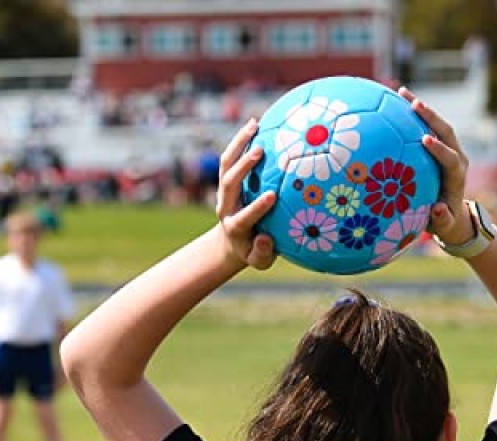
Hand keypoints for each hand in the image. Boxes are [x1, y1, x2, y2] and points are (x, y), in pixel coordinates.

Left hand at [216, 118, 276, 269]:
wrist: (233, 241)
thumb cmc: (253, 252)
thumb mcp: (260, 261)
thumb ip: (263, 254)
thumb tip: (266, 239)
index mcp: (235, 227)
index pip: (244, 217)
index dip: (256, 207)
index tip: (272, 196)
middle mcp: (225, 206)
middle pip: (229, 183)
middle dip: (242, 167)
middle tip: (260, 151)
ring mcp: (224, 191)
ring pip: (225, 164)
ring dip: (238, 144)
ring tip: (254, 125)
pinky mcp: (226, 180)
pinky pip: (230, 157)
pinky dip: (241, 140)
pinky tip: (257, 123)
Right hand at [398, 88, 473, 245]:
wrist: (452, 214)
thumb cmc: (444, 222)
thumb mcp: (444, 226)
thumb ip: (442, 220)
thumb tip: (437, 210)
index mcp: (457, 175)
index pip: (451, 158)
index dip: (440, 149)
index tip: (425, 139)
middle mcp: (456, 157)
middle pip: (447, 131)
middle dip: (431, 117)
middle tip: (415, 104)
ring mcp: (448, 149)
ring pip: (436, 124)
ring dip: (420, 108)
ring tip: (401, 92)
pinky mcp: (439, 146)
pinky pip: (426, 127)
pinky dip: (412, 115)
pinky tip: (393, 103)